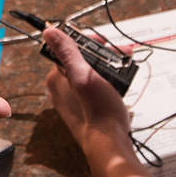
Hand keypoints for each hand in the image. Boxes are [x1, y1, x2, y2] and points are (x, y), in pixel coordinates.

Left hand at [42, 27, 134, 157]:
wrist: (110, 145)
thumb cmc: (98, 112)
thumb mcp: (84, 76)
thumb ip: (68, 52)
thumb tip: (49, 31)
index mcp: (56, 78)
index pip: (69, 48)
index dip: (90, 42)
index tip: (106, 44)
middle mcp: (61, 88)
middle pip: (82, 59)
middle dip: (103, 54)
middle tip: (122, 54)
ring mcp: (73, 98)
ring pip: (91, 72)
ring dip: (109, 66)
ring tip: (125, 66)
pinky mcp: (85, 107)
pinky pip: (95, 86)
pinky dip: (108, 80)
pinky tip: (120, 81)